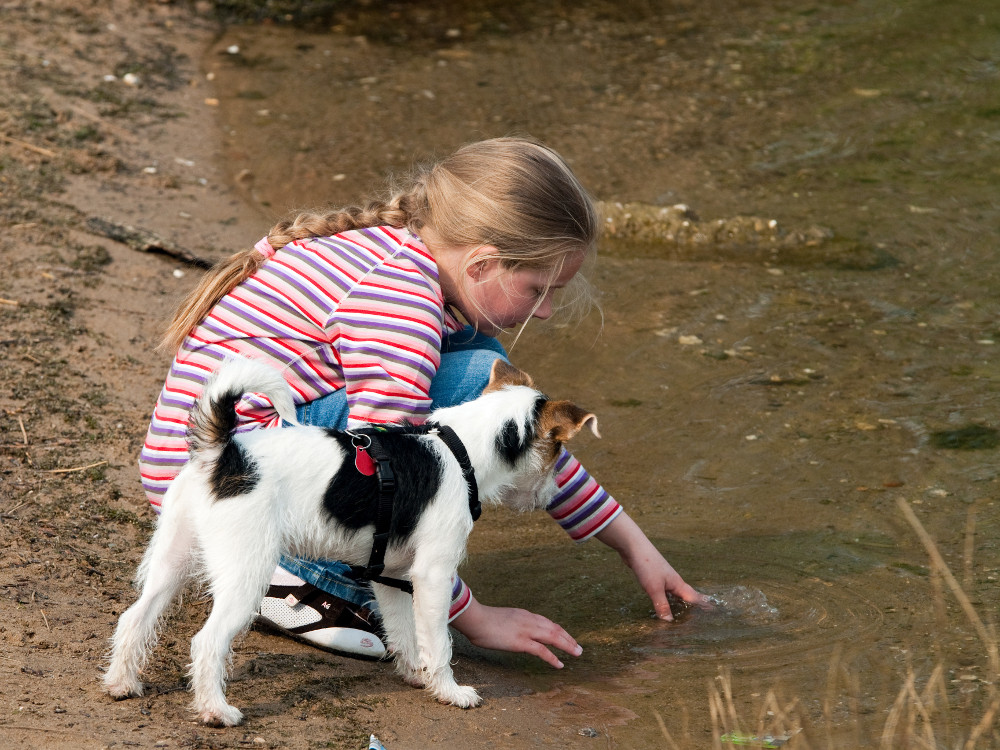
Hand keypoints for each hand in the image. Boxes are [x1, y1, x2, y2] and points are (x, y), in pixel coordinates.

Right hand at [450, 595, 582, 668]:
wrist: (474, 618)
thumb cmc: (481, 620)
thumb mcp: (500, 619)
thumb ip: (508, 625)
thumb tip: (508, 631)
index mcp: (523, 614)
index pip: (546, 622)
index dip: (558, 630)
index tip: (565, 636)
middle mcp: (528, 620)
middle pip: (554, 628)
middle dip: (568, 638)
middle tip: (578, 647)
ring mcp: (526, 630)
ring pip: (553, 637)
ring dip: (567, 645)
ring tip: (577, 653)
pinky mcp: (521, 642)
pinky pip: (542, 651)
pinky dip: (552, 657)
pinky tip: (560, 664)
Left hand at [596, 512, 705, 620]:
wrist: (634, 547)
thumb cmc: (647, 566)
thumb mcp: (655, 589)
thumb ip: (662, 605)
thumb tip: (670, 622)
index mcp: (678, 584)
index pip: (694, 598)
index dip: (703, 605)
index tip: (714, 611)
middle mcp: (674, 581)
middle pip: (687, 594)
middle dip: (695, 604)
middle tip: (704, 612)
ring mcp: (664, 578)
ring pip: (676, 593)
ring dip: (681, 601)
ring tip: (686, 610)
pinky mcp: (654, 577)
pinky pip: (665, 591)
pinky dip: (668, 598)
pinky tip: (665, 600)